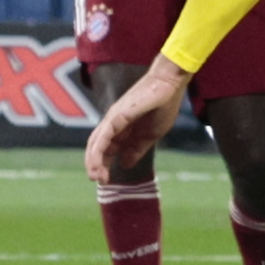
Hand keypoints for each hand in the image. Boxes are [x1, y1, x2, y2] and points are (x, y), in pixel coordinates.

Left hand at [85, 56, 189, 178]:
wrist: (171, 83)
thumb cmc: (164, 105)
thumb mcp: (151, 133)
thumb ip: (137, 149)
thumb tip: (124, 164)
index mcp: (122, 128)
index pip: (107, 149)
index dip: (104, 164)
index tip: (107, 179)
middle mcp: (112, 124)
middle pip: (97, 147)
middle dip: (96, 166)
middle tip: (101, 181)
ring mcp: (112, 119)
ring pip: (95, 143)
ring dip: (93, 162)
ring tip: (96, 177)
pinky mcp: (116, 116)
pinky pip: (102, 137)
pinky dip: (97, 152)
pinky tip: (98, 164)